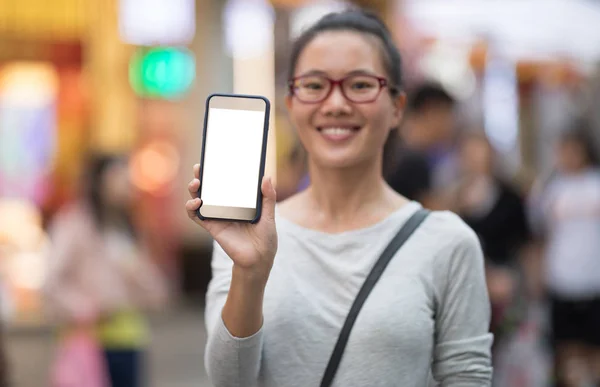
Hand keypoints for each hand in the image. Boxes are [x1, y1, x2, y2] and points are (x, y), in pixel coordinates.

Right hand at [186, 164, 277, 279]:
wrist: (259, 259)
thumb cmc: (266, 238)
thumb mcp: (270, 215)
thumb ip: (268, 197)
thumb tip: (267, 176)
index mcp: (238, 201)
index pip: (226, 182)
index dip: (218, 171)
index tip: (214, 159)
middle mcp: (225, 206)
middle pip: (209, 188)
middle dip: (201, 176)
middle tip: (199, 168)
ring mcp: (217, 216)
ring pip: (199, 199)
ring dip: (193, 190)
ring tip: (196, 184)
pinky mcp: (212, 226)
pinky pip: (196, 216)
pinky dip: (192, 208)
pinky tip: (197, 202)